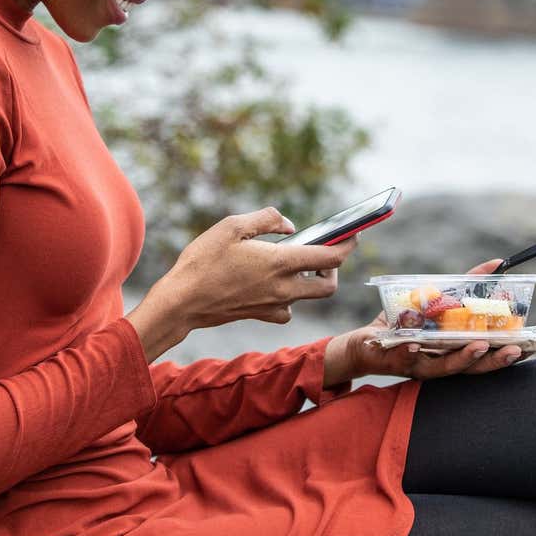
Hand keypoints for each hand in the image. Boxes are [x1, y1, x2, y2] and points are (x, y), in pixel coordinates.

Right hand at [129, 208, 357, 359]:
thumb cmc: (203, 261)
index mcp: (279, 263)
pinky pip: (287, 309)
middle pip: (328, 285)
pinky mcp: (261, 316)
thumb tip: (290, 225)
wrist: (182, 302)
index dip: (347, 245)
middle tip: (324, 252)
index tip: (353, 234)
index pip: (330, 258)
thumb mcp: (231, 226)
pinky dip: (289, 297)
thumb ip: (266, 219)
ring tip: (296, 264)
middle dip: (334, 269)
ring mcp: (273, 305)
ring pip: (309, 298)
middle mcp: (283, 288)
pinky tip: (273, 284)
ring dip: (311, 282)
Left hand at [323, 258, 525, 385]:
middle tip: (514, 349)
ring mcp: (417, 365)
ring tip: (479, 345)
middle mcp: (439, 364)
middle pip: (471, 366)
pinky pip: (401, 356)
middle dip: (493, 359)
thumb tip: (498, 263)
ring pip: (442, 366)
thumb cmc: (408, 324)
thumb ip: (467, 285)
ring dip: (462, 357)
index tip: (530, 346)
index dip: (507, 354)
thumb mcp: (439, 300)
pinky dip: (408, 351)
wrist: (367, 343)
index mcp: (453, 353)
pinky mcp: (393, 360)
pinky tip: (414, 344)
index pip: (484, 357)